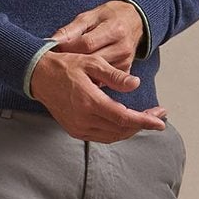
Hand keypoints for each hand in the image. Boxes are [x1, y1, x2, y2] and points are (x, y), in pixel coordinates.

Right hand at [29, 48, 167, 141]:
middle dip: (142, 124)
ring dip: (131, 129)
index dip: (145, 121)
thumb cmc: (65, 65)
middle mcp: (84, 119)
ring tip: (145, 119)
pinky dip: (116, 132)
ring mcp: (78, 127)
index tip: (161, 121)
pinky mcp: (74, 130)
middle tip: (158, 115)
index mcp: (90, 102)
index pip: (124, 118)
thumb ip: (114, 76)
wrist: (38, 75)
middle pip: (121, 130)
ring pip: (112, 136)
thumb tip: (136, 84)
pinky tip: (125, 122)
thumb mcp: (92, 63)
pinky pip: (101, 136)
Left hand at [48, 0, 141, 70]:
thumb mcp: (90, 16)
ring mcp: (125, 61)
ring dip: (81, 71)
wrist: (134, 21)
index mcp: (114, 30)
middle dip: (72, 61)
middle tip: (59, 60)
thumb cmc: (109, 17)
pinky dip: (91, 76)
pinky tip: (83, 73)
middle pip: (91, 60)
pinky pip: (104, 79)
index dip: (68, 47)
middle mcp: (122, 47)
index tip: (56, 48)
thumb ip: (71, 29)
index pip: (87, 44)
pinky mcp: (125, 71)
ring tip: (69, 66)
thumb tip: (52, 41)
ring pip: (96, 73)